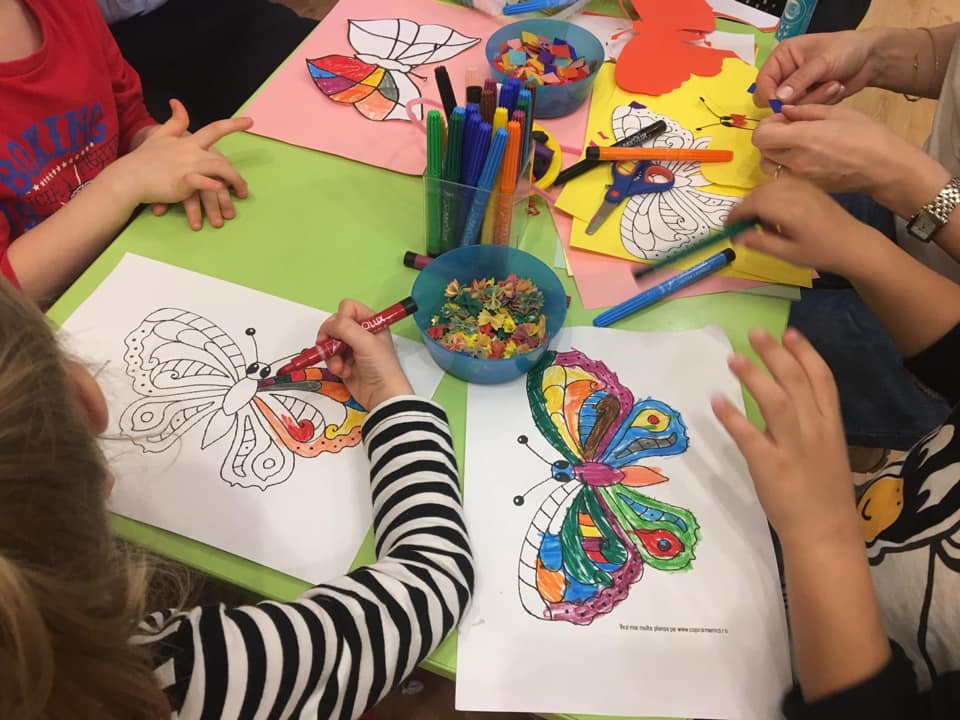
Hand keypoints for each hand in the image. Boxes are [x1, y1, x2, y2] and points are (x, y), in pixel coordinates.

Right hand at [109, 99, 250, 227]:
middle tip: (243, 191)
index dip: (233, 124)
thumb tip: (177, 101)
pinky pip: (201, 181)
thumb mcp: (160, 135)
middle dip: (236, 176)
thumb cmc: (145, 159)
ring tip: (238, 196)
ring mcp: (187, 166)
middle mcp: (191, 151)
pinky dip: (212, 184)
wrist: (128, 177)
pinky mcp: (182, 181)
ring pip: (218, 169)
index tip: (250, 121)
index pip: (214, 129)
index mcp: (188, 141)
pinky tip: (220, 187)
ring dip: (233, 182)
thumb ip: (174, 121)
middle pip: (222, 159)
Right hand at [317, 300, 413, 409]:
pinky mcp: (344, 362)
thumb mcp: (366, 343)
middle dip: (330, 337)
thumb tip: (329, 324)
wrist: (382, 396)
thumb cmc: (380, 366)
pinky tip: (343, 373)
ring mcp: (351, 348)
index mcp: (370, 322)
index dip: (341, 317)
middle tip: (330, 347)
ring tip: (340, 367)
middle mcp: (360, 332)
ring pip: (329, 342)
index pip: (348, 307)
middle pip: (334, 324)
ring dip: (331, 354)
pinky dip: (334, 365)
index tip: (341, 331)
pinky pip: (330, 357)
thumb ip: (346, 328)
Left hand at [711, 328, 858, 544]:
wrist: (825, 533)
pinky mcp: (770, 467)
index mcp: (831, 426)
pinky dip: (732, 417)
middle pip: (797, 382)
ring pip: (776, 402)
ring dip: (754, 377)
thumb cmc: (823, 493)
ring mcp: (793, 449)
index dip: (805, 353)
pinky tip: (716, 401)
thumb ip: (810, 424)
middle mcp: (815, 431)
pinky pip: (749, 436)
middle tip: (754, 333)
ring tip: (733, 358)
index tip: (788, 332)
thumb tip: (787, 396)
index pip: (822, 379)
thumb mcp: (827, 451)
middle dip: (776, 354)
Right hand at [728, 177, 886, 276]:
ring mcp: (802, 186)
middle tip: (744, 230)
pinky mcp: (807, 186)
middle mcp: (794, 192)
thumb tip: (736, 236)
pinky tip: (777, 214)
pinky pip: (779, 185)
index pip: (751, 204)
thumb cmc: (820, 253)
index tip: (728, 229)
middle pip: (757, 193)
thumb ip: (759, 243)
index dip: (735, 215)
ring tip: (763, 224)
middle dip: (745, 209)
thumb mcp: (787, 254)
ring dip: (757, 202)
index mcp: (788, 209)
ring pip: (767, 187)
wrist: (853, 243)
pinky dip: (770, 196)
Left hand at [752, 104, 928, 195]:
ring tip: (794, 146)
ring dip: (774, 154)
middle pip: (762, 151)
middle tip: (788, 131)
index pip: (760, 136)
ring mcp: (800, 179)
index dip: (766, 125)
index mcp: (802, 139)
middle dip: (770, 138)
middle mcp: (795, 161)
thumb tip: (785, 111)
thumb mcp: (837, 113)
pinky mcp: (806, 189)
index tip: (781, 120)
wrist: (885, 168)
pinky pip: (783, 178)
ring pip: (769, 167)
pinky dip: (785, 167)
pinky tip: (804, 159)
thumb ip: (806, 111)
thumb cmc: (867, 135)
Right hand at [754, 30, 877, 105]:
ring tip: (833, 84)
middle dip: (793, 100)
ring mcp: (796, 89)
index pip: (763, 81)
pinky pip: (805, 112)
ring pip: (791, 108)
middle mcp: (784, 74)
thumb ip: (799, 80)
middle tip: (814, 92)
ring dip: (814, 99)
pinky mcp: (808, 101)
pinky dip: (821, 103)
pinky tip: (836, 89)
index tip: (783, 103)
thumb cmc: (845, 49)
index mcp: (782, 58)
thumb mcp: (821, 61)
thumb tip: (778, 98)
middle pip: (772, 99)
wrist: (870, 59)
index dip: (770, 94)